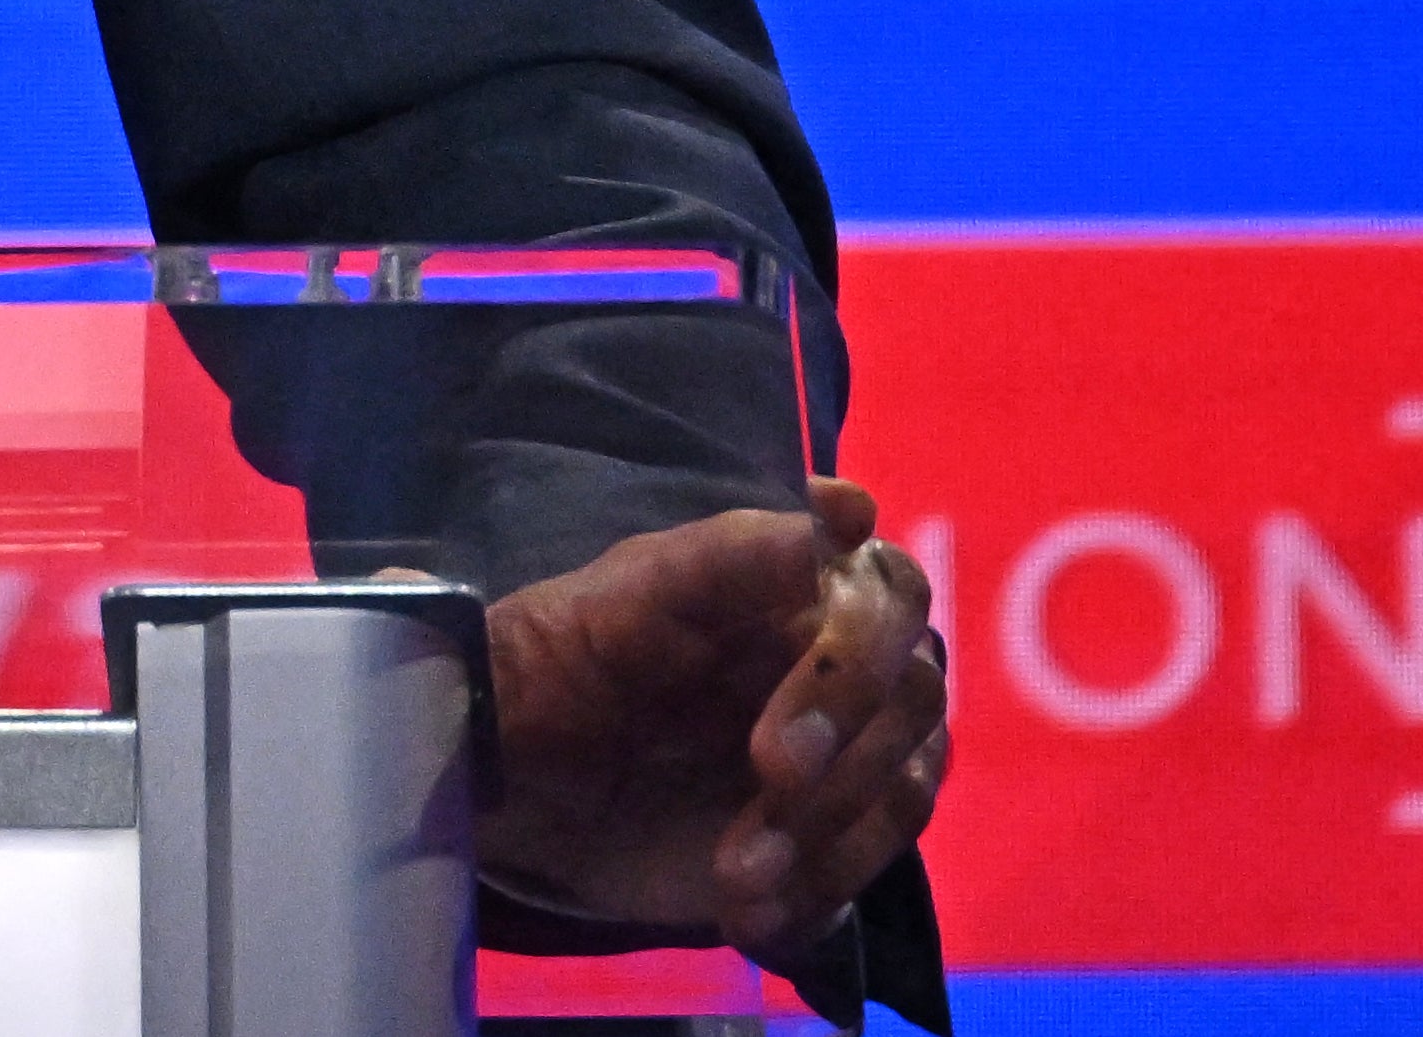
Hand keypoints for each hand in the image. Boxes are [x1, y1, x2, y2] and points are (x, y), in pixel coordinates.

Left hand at [476, 475, 946, 967]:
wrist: (510, 777)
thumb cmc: (563, 661)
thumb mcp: (624, 599)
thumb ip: (733, 556)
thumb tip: (850, 507)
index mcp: (794, 595)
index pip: (890, 596)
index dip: (864, 642)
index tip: (815, 672)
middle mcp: (834, 671)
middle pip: (913, 698)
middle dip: (846, 743)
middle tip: (770, 775)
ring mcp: (836, 763)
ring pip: (903, 792)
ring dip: (827, 835)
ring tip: (737, 870)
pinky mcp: (818, 845)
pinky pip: (861, 877)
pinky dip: (812, 899)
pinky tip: (745, 914)